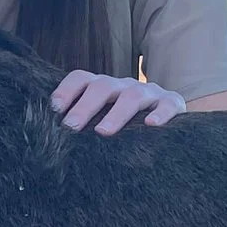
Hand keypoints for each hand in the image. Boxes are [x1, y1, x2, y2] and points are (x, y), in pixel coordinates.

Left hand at [51, 70, 186, 134]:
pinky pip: (167, 105)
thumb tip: (57, 148)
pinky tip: (151, 126)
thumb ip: (87, 127)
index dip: (67, 90)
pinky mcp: (173, 103)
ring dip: (116, 113)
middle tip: (71, 126)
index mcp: (105, 88)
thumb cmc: (130, 128)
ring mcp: (150, 93)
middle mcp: (124, 86)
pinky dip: (160, 114)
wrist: (171, 123)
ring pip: (132, 95)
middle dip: (85, 105)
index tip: (54, 109)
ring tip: (103, 132)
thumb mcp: (106, 122)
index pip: (82, 79)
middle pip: (103, 86)